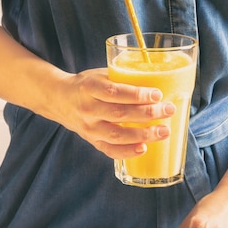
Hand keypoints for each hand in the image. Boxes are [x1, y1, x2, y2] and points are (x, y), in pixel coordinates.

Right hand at [54, 68, 175, 159]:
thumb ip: (122, 79)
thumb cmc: (88, 85)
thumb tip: (159, 79)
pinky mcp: (92, 141)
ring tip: (163, 131)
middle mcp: (88, 109)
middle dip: (148, 114)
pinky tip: (143, 148)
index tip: (158, 94)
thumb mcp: (101, 75)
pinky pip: (110, 150)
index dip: (138, 94)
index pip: (115, 92)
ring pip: (117, 135)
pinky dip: (127, 152)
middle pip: (120, 114)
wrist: (60, 100)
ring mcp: (89, 128)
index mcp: (89, 88)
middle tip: (168, 110)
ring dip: (143, 135)